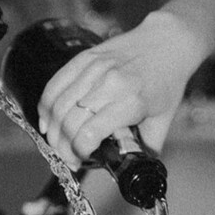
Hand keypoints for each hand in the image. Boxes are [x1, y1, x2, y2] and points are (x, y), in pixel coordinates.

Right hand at [37, 11, 202, 168]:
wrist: (168, 42)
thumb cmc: (166, 84)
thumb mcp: (162, 123)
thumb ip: (146, 150)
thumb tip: (131, 171)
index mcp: (131, 102)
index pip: (89, 134)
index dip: (78, 153)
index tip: (80, 161)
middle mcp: (110, 83)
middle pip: (69, 123)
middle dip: (63, 147)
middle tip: (68, 158)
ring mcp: (95, 68)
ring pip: (58, 105)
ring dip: (52, 131)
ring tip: (57, 144)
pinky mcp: (85, 57)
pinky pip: (55, 84)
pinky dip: (45, 107)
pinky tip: (47, 122)